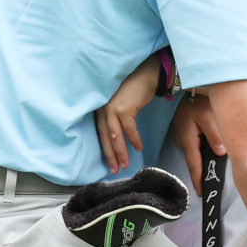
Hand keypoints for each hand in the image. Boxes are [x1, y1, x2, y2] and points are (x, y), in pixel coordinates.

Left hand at [95, 55, 160, 174]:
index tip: (110, 165)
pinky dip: (134, 139)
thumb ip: (115, 119)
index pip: (100, 134)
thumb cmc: (134, 91)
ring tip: (126, 164)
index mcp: (101, 110)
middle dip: (111, 156)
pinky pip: (129, 128)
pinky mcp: (123, 108)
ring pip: (115, 136)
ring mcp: (112, 108)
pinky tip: (139, 147)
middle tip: (115, 170)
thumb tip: (116, 139)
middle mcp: (103, 109)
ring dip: (121, 152)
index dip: (105, 151)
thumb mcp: (121, 105)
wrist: (146, 76)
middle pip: (105, 137)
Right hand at [170, 94, 225, 194]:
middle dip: (202, 172)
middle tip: (211, 185)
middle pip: (195, 160)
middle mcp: (182, 140)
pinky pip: (194, 144)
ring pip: (195, 151)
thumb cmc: (196, 99)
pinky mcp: (184, 132)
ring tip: (214, 167)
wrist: (184, 87)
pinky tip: (211, 146)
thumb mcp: (208, 115)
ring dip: (204, 158)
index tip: (201, 193)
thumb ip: (215, 134)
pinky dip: (202, 148)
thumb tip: (221, 153)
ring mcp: (182, 136)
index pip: (194, 164)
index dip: (198, 179)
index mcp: (188, 139)